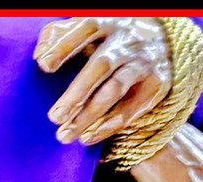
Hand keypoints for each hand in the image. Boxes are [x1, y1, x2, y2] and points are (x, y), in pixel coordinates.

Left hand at [34, 17, 170, 145]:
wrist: (161, 37)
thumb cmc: (109, 36)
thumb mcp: (85, 27)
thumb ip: (59, 37)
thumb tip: (40, 59)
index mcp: (107, 21)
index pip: (85, 29)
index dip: (65, 47)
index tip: (45, 67)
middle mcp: (127, 40)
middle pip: (100, 67)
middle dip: (76, 94)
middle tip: (54, 118)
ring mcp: (143, 63)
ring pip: (114, 90)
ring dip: (89, 116)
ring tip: (65, 135)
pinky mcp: (157, 84)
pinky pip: (130, 110)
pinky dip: (107, 127)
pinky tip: (87, 138)